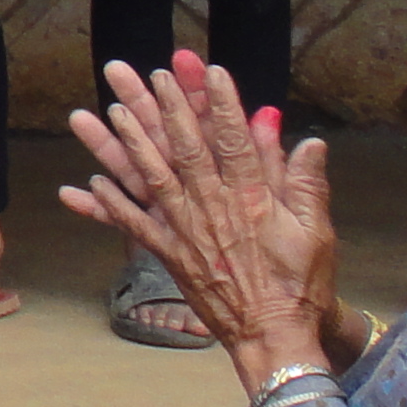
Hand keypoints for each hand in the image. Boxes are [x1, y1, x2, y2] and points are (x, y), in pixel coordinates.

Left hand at [59, 50, 337, 392]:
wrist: (273, 337)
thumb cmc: (299, 284)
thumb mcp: (316, 232)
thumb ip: (307, 183)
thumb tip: (307, 139)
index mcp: (251, 199)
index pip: (233, 141)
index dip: (220, 104)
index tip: (207, 69)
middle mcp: (212, 209)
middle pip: (184, 149)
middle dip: (164, 107)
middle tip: (147, 73)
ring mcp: (186, 232)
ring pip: (151, 178)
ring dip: (128, 144)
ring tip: (108, 111)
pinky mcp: (170, 256)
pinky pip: (135, 227)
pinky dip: (111, 205)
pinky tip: (89, 182)